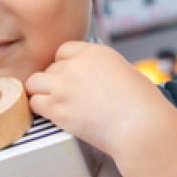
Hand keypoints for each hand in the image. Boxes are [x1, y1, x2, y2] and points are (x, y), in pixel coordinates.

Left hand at [26, 42, 173, 163]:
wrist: (139, 125)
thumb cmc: (141, 103)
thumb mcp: (124, 71)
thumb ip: (102, 70)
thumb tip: (94, 79)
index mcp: (94, 52)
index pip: (64, 51)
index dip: (65, 65)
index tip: (69, 76)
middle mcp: (75, 65)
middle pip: (50, 68)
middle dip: (55, 81)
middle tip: (65, 96)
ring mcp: (63, 87)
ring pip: (34, 83)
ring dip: (41, 92)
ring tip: (51, 104)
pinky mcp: (58, 109)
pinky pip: (34, 103)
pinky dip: (39, 109)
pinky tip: (50, 114)